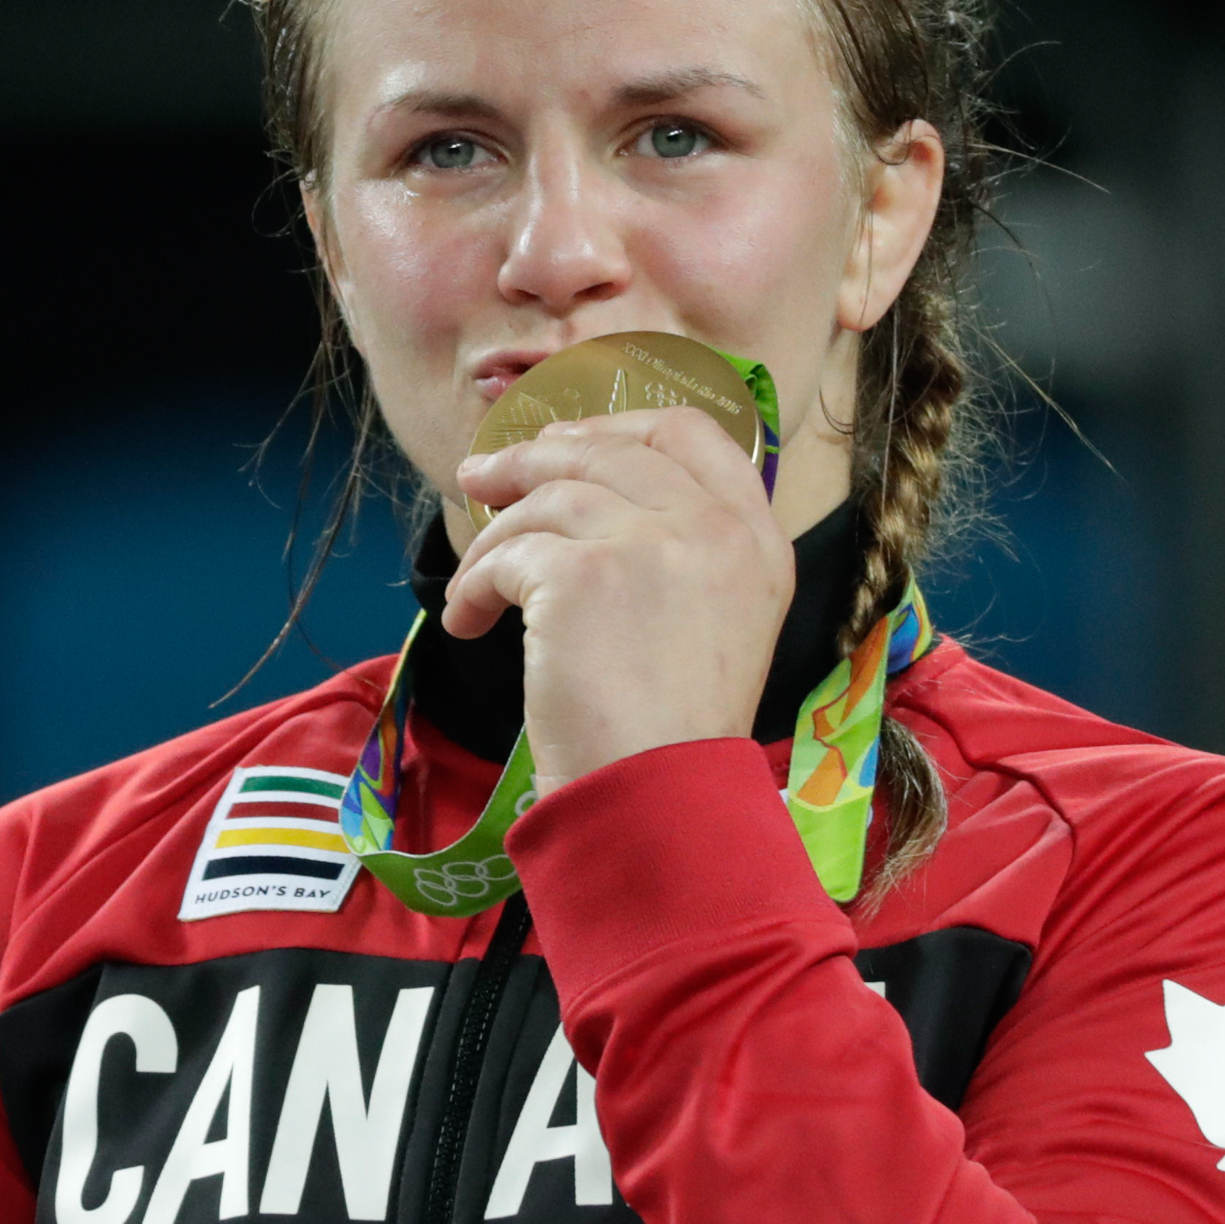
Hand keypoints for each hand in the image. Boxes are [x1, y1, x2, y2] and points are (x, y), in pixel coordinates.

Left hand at [445, 408, 795, 799]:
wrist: (660, 799)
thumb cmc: (676, 735)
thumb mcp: (718, 624)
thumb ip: (683, 553)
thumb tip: (584, 490)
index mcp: (757, 539)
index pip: (693, 431)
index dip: (619, 424)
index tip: (567, 441)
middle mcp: (714, 529)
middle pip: (608, 449)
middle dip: (535, 458)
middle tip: (483, 478)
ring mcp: (650, 544)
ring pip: (548, 497)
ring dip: (495, 538)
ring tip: (474, 589)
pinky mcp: (582, 574)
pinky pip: (507, 555)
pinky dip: (475, 586)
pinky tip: (467, 623)